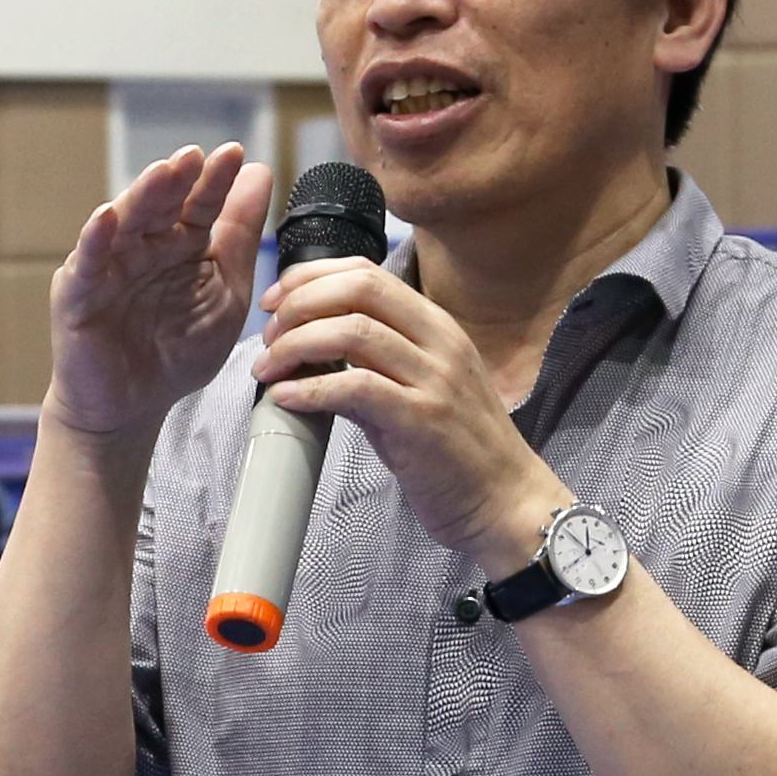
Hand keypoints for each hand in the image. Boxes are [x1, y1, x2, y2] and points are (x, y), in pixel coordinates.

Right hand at [46, 145, 266, 446]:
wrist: (132, 408)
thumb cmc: (176, 352)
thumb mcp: (224, 293)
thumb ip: (239, 238)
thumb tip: (261, 173)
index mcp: (180, 246)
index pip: (200, 206)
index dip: (214, 181)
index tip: (234, 153)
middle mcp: (143, 248)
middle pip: (161, 207)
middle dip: (176, 180)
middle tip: (195, 156)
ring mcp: (108, 267)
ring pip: (124, 225)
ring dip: (141, 197)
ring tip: (162, 173)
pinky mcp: (77, 294)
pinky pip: (87, 263)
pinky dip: (95, 240)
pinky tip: (106, 218)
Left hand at [252, 259, 573, 577]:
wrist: (507, 503)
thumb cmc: (460, 451)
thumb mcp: (421, 391)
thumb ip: (374, 364)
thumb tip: (313, 352)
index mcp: (438, 328)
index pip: (368, 273)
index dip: (312, 277)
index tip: (277, 300)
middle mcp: (440, 343)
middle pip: (358, 289)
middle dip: (299, 303)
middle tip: (268, 335)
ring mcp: (435, 380)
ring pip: (352, 331)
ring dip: (296, 345)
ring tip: (268, 369)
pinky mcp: (422, 421)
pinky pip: (355, 387)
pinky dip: (310, 389)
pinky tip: (285, 399)